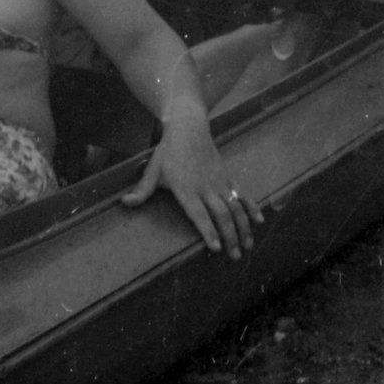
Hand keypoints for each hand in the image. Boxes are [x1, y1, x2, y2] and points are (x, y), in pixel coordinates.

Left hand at [120, 110, 262, 259]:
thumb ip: (142, 190)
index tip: (215, 248)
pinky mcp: (227, 177)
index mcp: (186, 188)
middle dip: (230, 236)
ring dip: (243, 227)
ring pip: (235, 207)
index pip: (198, 213)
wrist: (189, 126)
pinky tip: (259, 221)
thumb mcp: (153, 169)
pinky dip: (251, 208)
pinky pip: (242, 194)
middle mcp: (205, 187)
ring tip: (248, 246)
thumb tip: (124, 203)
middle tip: (235, 257)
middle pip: (221, 214)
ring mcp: (219, 182)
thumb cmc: (168, 151)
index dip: (207, 230)